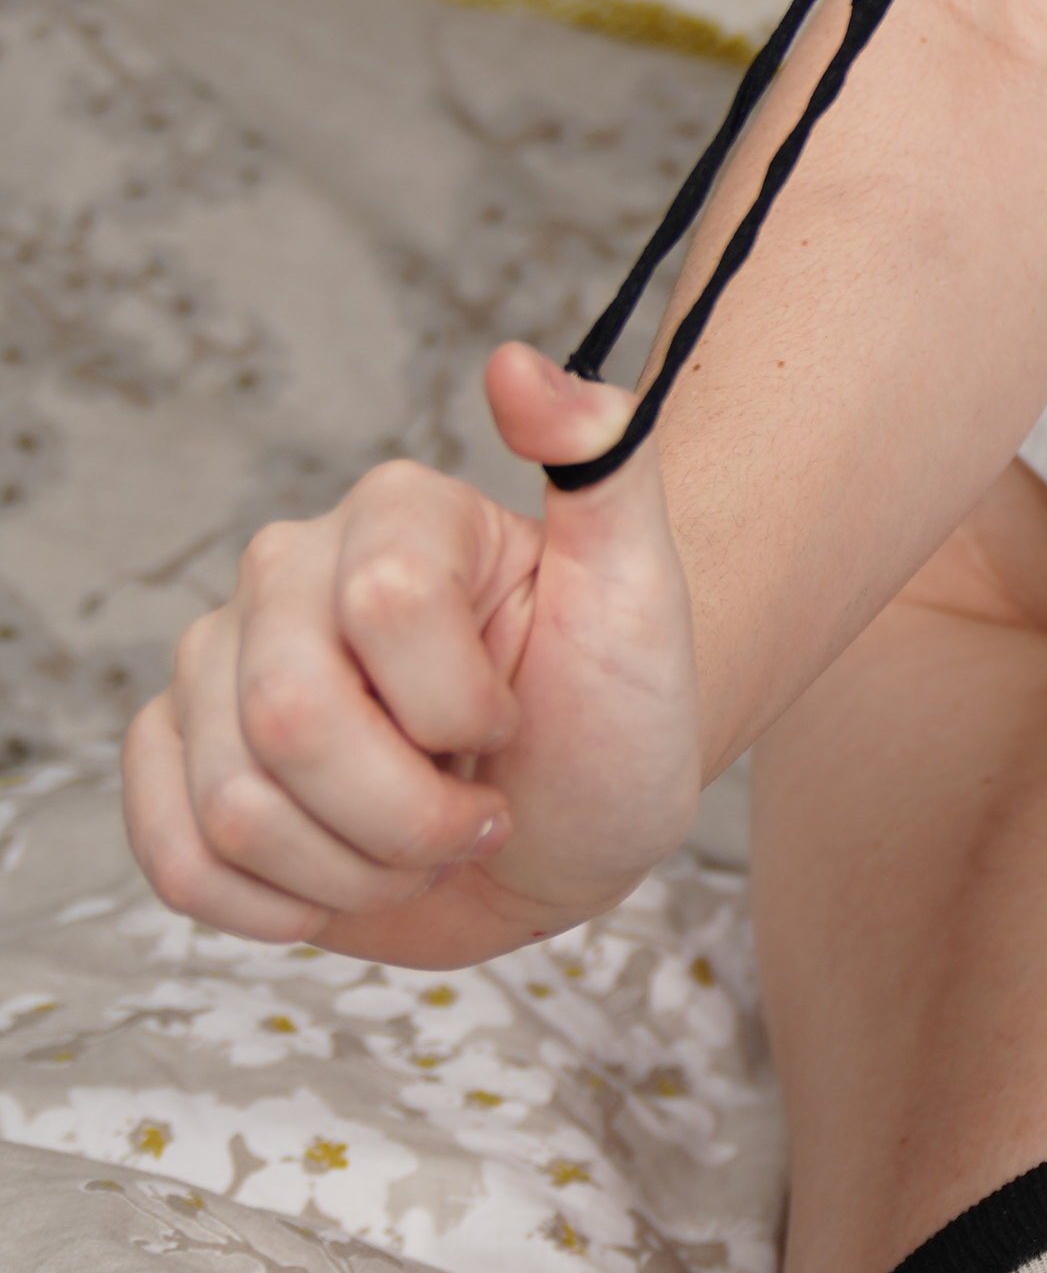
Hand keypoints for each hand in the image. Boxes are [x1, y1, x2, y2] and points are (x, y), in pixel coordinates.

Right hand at [119, 346, 706, 967]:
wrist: (570, 827)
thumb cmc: (613, 712)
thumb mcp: (642, 596)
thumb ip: (604, 469)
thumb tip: (517, 366)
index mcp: (393, 513)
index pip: (383, 607)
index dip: (464, 704)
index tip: (517, 716)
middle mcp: (286, 571)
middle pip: (289, 720)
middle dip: (409, 813)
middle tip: (475, 809)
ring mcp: (218, 666)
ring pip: (235, 808)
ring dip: (357, 868)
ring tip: (419, 840)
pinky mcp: (180, 758)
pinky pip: (177, 860)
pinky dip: (274, 906)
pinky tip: (342, 876)